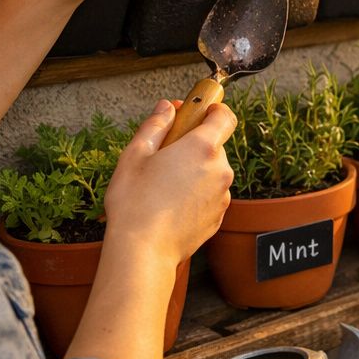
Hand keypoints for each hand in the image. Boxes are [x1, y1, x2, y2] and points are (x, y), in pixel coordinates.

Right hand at [102, 99, 236, 264]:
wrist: (143, 250)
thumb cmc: (135, 202)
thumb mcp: (135, 155)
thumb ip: (155, 126)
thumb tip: (167, 108)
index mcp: (202, 148)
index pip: (224, 116)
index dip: (212, 109)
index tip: (197, 111)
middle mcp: (221, 170)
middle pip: (214, 145)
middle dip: (193, 145)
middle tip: (163, 156)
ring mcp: (222, 195)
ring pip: (211, 172)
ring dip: (194, 171)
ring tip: (163, 185)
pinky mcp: (219, 217)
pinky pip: (210, 194)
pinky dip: (196, 193)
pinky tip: (170, 204)